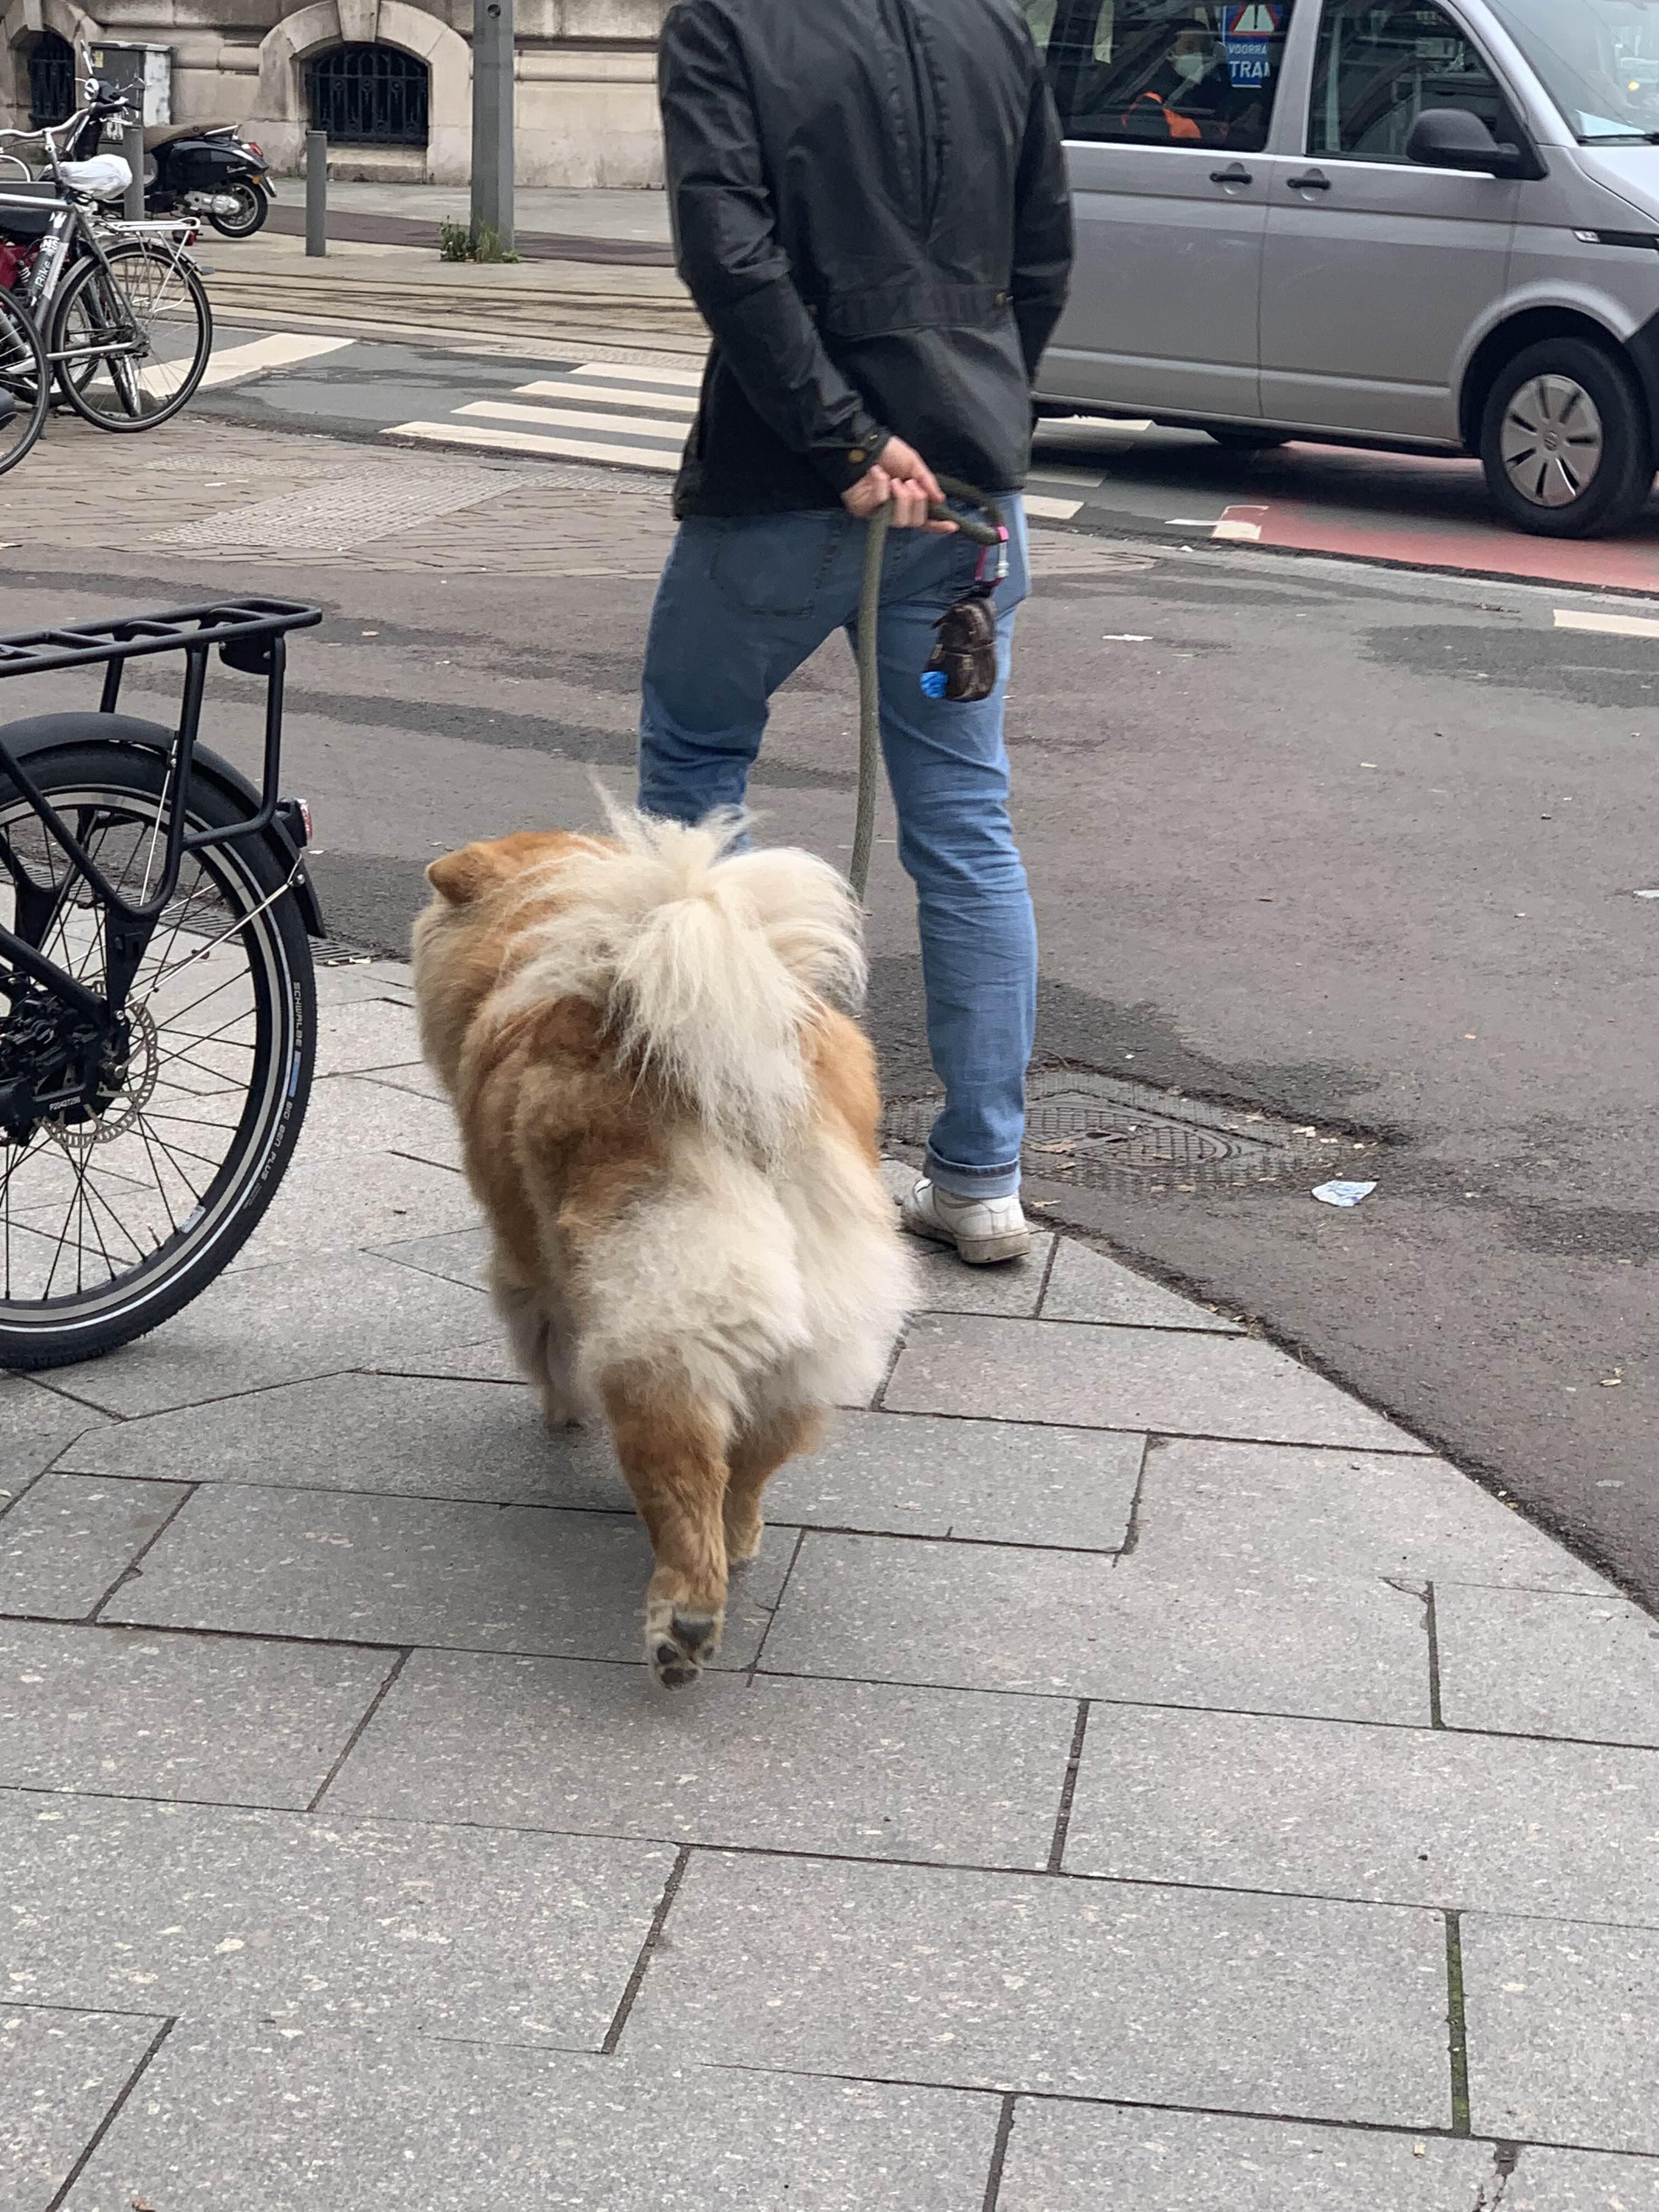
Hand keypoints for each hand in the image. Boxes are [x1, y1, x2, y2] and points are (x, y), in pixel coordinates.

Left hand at [841, 436, 957, 532]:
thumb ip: (927, 481)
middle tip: (910, 483)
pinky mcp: (863, 510)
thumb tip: (940, 499)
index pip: (925, 519)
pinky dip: (882, 487)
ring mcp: (879, 513)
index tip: (952, 526)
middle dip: (916, 502)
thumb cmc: (887, 452)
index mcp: (909, 499)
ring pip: (900, 521)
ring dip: (901, 498)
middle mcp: (895, 509)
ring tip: (895, 480)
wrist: (862, 444)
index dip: (938, 524)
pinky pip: (880, 506)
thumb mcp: (912, 462)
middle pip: (915, 522)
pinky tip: (877, 473)